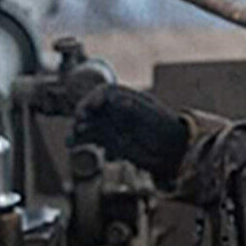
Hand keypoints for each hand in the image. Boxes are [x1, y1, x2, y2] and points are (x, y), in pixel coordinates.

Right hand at [71, 84, 188, 187]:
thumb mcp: (155, 118)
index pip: (105, 93)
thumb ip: (138, 109)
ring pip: (88, 123)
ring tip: (70, 140)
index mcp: (128, 98)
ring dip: (76, 129)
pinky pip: (90, 137)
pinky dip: (79, 140)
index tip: (89, 108)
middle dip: (82, 114)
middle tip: (78, 123)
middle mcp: (116, 110)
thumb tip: (121, 101)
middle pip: (92, 108)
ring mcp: (111, 125)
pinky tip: (72, 144)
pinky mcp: (108, 140)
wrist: (175, 151)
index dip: (94, 98)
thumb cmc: (168, 131)